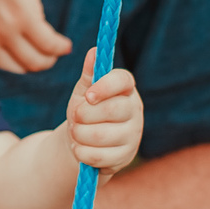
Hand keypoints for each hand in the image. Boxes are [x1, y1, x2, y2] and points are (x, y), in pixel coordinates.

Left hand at [0, 0, 71, 73]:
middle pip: (20, 68)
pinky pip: (49, 44)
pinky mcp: (24, 18)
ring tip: (58, 49)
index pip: (0, 67)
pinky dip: (60, 47)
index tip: (29, 54)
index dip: (19, 61)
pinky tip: (64, 43)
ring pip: (36, 60)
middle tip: (48, 54)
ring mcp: (3, 31)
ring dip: (51, 58)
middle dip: (37, 63)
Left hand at [66, 48, 142, 177]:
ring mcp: (133, 135)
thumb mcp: (84, 92)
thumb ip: (89, 74)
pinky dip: (81, 152)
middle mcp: (134, 110)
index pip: (124, 80)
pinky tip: (79, 148)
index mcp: (126, 89)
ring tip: (75, 132)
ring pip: (101, 135)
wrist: (82, 142)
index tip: (88, 96)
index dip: (105, 86)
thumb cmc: (85, 111)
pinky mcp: (125, 157)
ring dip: (79, 134)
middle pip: (112, 110)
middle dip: (84, 115)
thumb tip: (94, 51)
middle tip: (75, 116)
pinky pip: (98, 156)